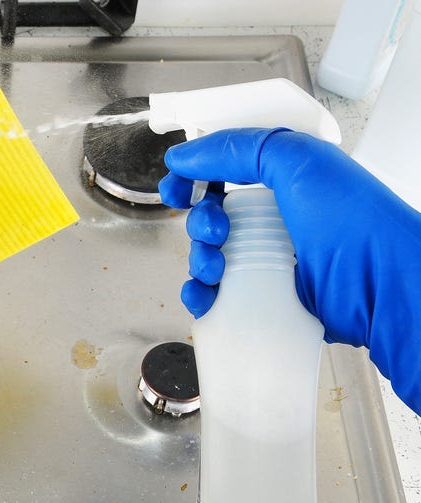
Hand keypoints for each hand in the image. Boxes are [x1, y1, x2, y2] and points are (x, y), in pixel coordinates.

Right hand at [159, 127, 420, 412]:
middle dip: (199, 223)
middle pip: (208, 217)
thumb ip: (237, 148)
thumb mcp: (296, 161)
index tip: (177, 188)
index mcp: (279, 182)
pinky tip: (202, 295)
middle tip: (216, 232)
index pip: (221, 174)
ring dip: (198, 260)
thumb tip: (183, 156)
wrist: (381, 285)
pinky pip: (215, 296)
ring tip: (215, 268)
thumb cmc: (351, 220)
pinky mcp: (262, 298)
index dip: (193, 179)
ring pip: (208, 257)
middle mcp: (271, 219)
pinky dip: (199, 295)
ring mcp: (266, 261)